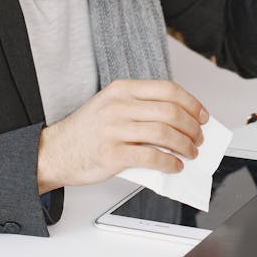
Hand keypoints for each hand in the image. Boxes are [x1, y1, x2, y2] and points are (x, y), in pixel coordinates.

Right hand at [36, 80, 209, 193]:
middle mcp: (119, 106)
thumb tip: (180, 121)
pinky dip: (170, 163)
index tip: (202, 115)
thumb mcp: (110, 106)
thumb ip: (141, 108)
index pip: (168, 90)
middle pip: (170, 112)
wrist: (54, 152)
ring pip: (164, 134)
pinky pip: (151, 158)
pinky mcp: (112, 155)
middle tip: (199, 138)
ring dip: (185, 146)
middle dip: (192, 127)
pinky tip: (174, 166)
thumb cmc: (86, 131)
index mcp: (122, 89)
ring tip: (190, 153)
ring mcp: (115, 130)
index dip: (192, 103)